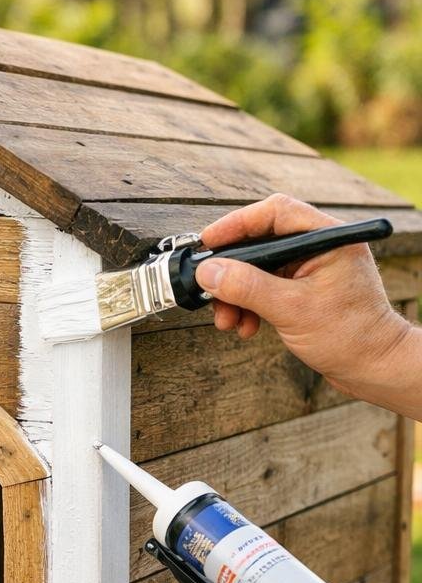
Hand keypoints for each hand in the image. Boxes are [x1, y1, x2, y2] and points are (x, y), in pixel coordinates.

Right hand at [193, 194, 414, 408]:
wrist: (373, 369)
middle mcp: (320, 248)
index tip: (208, 243)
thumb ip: (247, 287)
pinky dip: (251, 305)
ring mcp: (312, 269)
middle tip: (212, 290)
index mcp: (327, 238)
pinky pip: (267, 288)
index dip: (236, 225)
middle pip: (262, 243)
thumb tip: (209, 271)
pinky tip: (247, 326)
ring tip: (228, 320)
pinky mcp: (305, 290)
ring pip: (260, 269)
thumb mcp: (291, 309)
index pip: (274, 214)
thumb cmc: (350, 337)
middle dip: (233, 271)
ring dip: (237, 294)